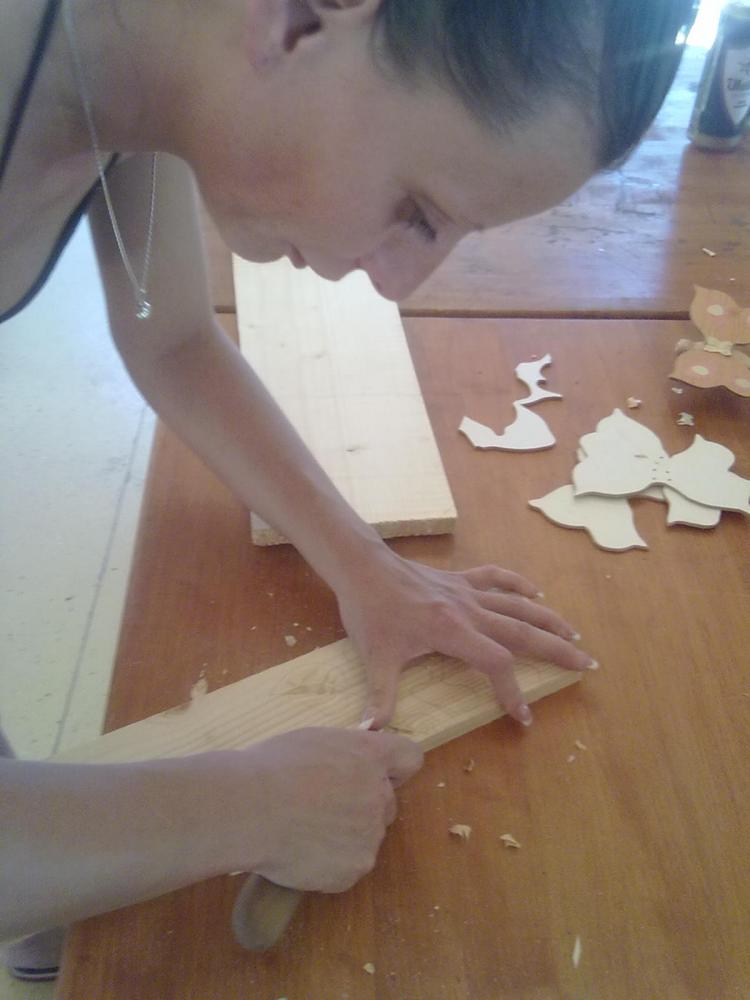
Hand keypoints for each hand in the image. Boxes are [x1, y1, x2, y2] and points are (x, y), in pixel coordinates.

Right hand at [230, 728, 421, 891]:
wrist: (248, 809)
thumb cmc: (270, 767)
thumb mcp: (313, 741)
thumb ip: (344, 753)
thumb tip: (347, 764)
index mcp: (369, 755)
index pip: (409, 758)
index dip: (395, 768)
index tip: (376, 774)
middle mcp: (379, 794)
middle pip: (385, 803)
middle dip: (362, 807)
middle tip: (322, 809)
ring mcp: (369, 835)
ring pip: (365, 838)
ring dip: (344, 837)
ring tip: (302, 832)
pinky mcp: (354, 869)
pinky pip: (347, 867)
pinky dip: (328, 865)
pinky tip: (299, 853)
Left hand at [336, 551, 596, 728]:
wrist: (362, 566)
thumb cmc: (369, 611)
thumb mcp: (374, 659)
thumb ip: (379, 697)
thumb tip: (369, 735)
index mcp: (452, 631)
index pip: (496, 663)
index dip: (512, 691)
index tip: (523, 716)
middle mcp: (468, 610)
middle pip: (522, 632)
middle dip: (556, 650)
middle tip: (586, 664)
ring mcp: (466, 591)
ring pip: (517, 605)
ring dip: (548, 619)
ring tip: (574, 633)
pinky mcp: (459, 578)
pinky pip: (496, 579)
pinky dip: (518, 585)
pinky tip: (536, 593)